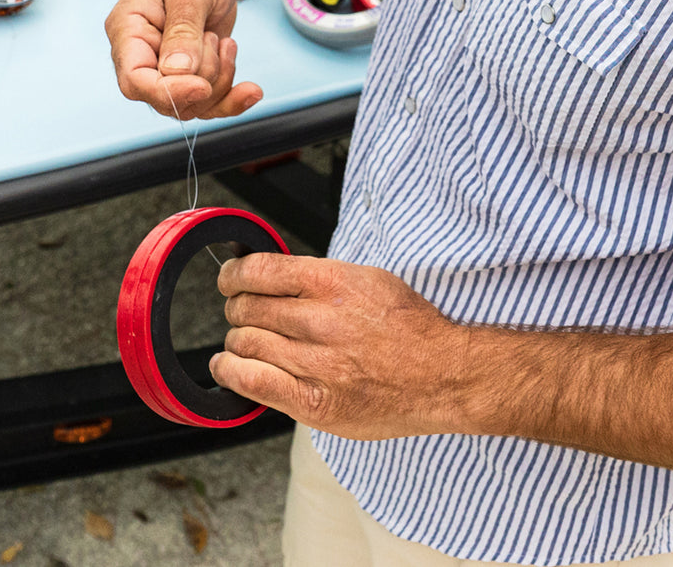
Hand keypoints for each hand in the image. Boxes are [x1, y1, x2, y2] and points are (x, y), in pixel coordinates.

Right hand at [104, 0, 262, 118]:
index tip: (202, 86)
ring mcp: (165, 69)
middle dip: (203, 79)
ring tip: (226, 42)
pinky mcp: (190, 76)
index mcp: (128, 29)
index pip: (134, 79)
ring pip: (192, 106)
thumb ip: (183, 28)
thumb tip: (176, 71)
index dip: (167, 92)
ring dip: (220, 80)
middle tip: (216, 39)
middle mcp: (142, 55)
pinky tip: (251, 89)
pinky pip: (209, 104)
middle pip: (165, 99)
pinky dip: (233, 99)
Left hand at [211, 255, 474, 439]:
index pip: (260, 271)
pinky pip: (252, 382)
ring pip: (245, 343)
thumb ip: (322, 277)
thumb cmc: (410, 328)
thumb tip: (274, 274)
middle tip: (245, 315)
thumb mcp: (371, 280)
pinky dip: (230, 372)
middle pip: (248, 308)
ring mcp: (317, 363)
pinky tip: (229, 367)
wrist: (443, 375)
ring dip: (237, 341)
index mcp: (336, 283)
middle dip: (238, 309)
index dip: (234, 275)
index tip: (230, 280)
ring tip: (246, 343)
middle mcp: (323, 320)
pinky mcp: (314, 403)